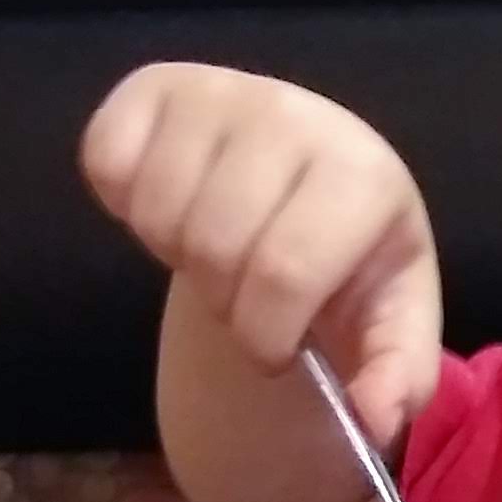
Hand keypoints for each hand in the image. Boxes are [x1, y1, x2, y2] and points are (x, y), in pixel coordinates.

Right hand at [81, 63, 443, 441]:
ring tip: (215, 248)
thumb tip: (376, 418)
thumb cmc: (353, 259)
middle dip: (222, 301)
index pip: (283, 273)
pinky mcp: (155, 84)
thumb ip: (396, 375)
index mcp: (362, 173)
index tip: (276, 345)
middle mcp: (293, 113)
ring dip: (176, 254)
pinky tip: (174, 206)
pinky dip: (124, 205)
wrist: (314, 186)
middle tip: (244, 293)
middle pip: (214, 244)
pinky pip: (105, 160)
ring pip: (157, 209)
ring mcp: (220, 90)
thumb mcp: (390, 322)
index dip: (265, 334)